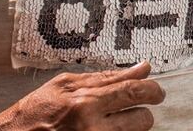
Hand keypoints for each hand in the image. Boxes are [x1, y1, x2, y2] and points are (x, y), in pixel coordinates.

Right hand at [0, 62, 164, 129]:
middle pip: (142, 119)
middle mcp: (91, 127)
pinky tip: (103, 129)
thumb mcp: (66, 85)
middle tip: (134, 109)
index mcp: (85, 103)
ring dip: (130, 127)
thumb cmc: (35, 111)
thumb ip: (106, 76)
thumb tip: (142, 68)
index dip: (153, 90)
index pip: (134, 92)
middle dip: (142, 112)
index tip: (157, 91)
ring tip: (112, 122)